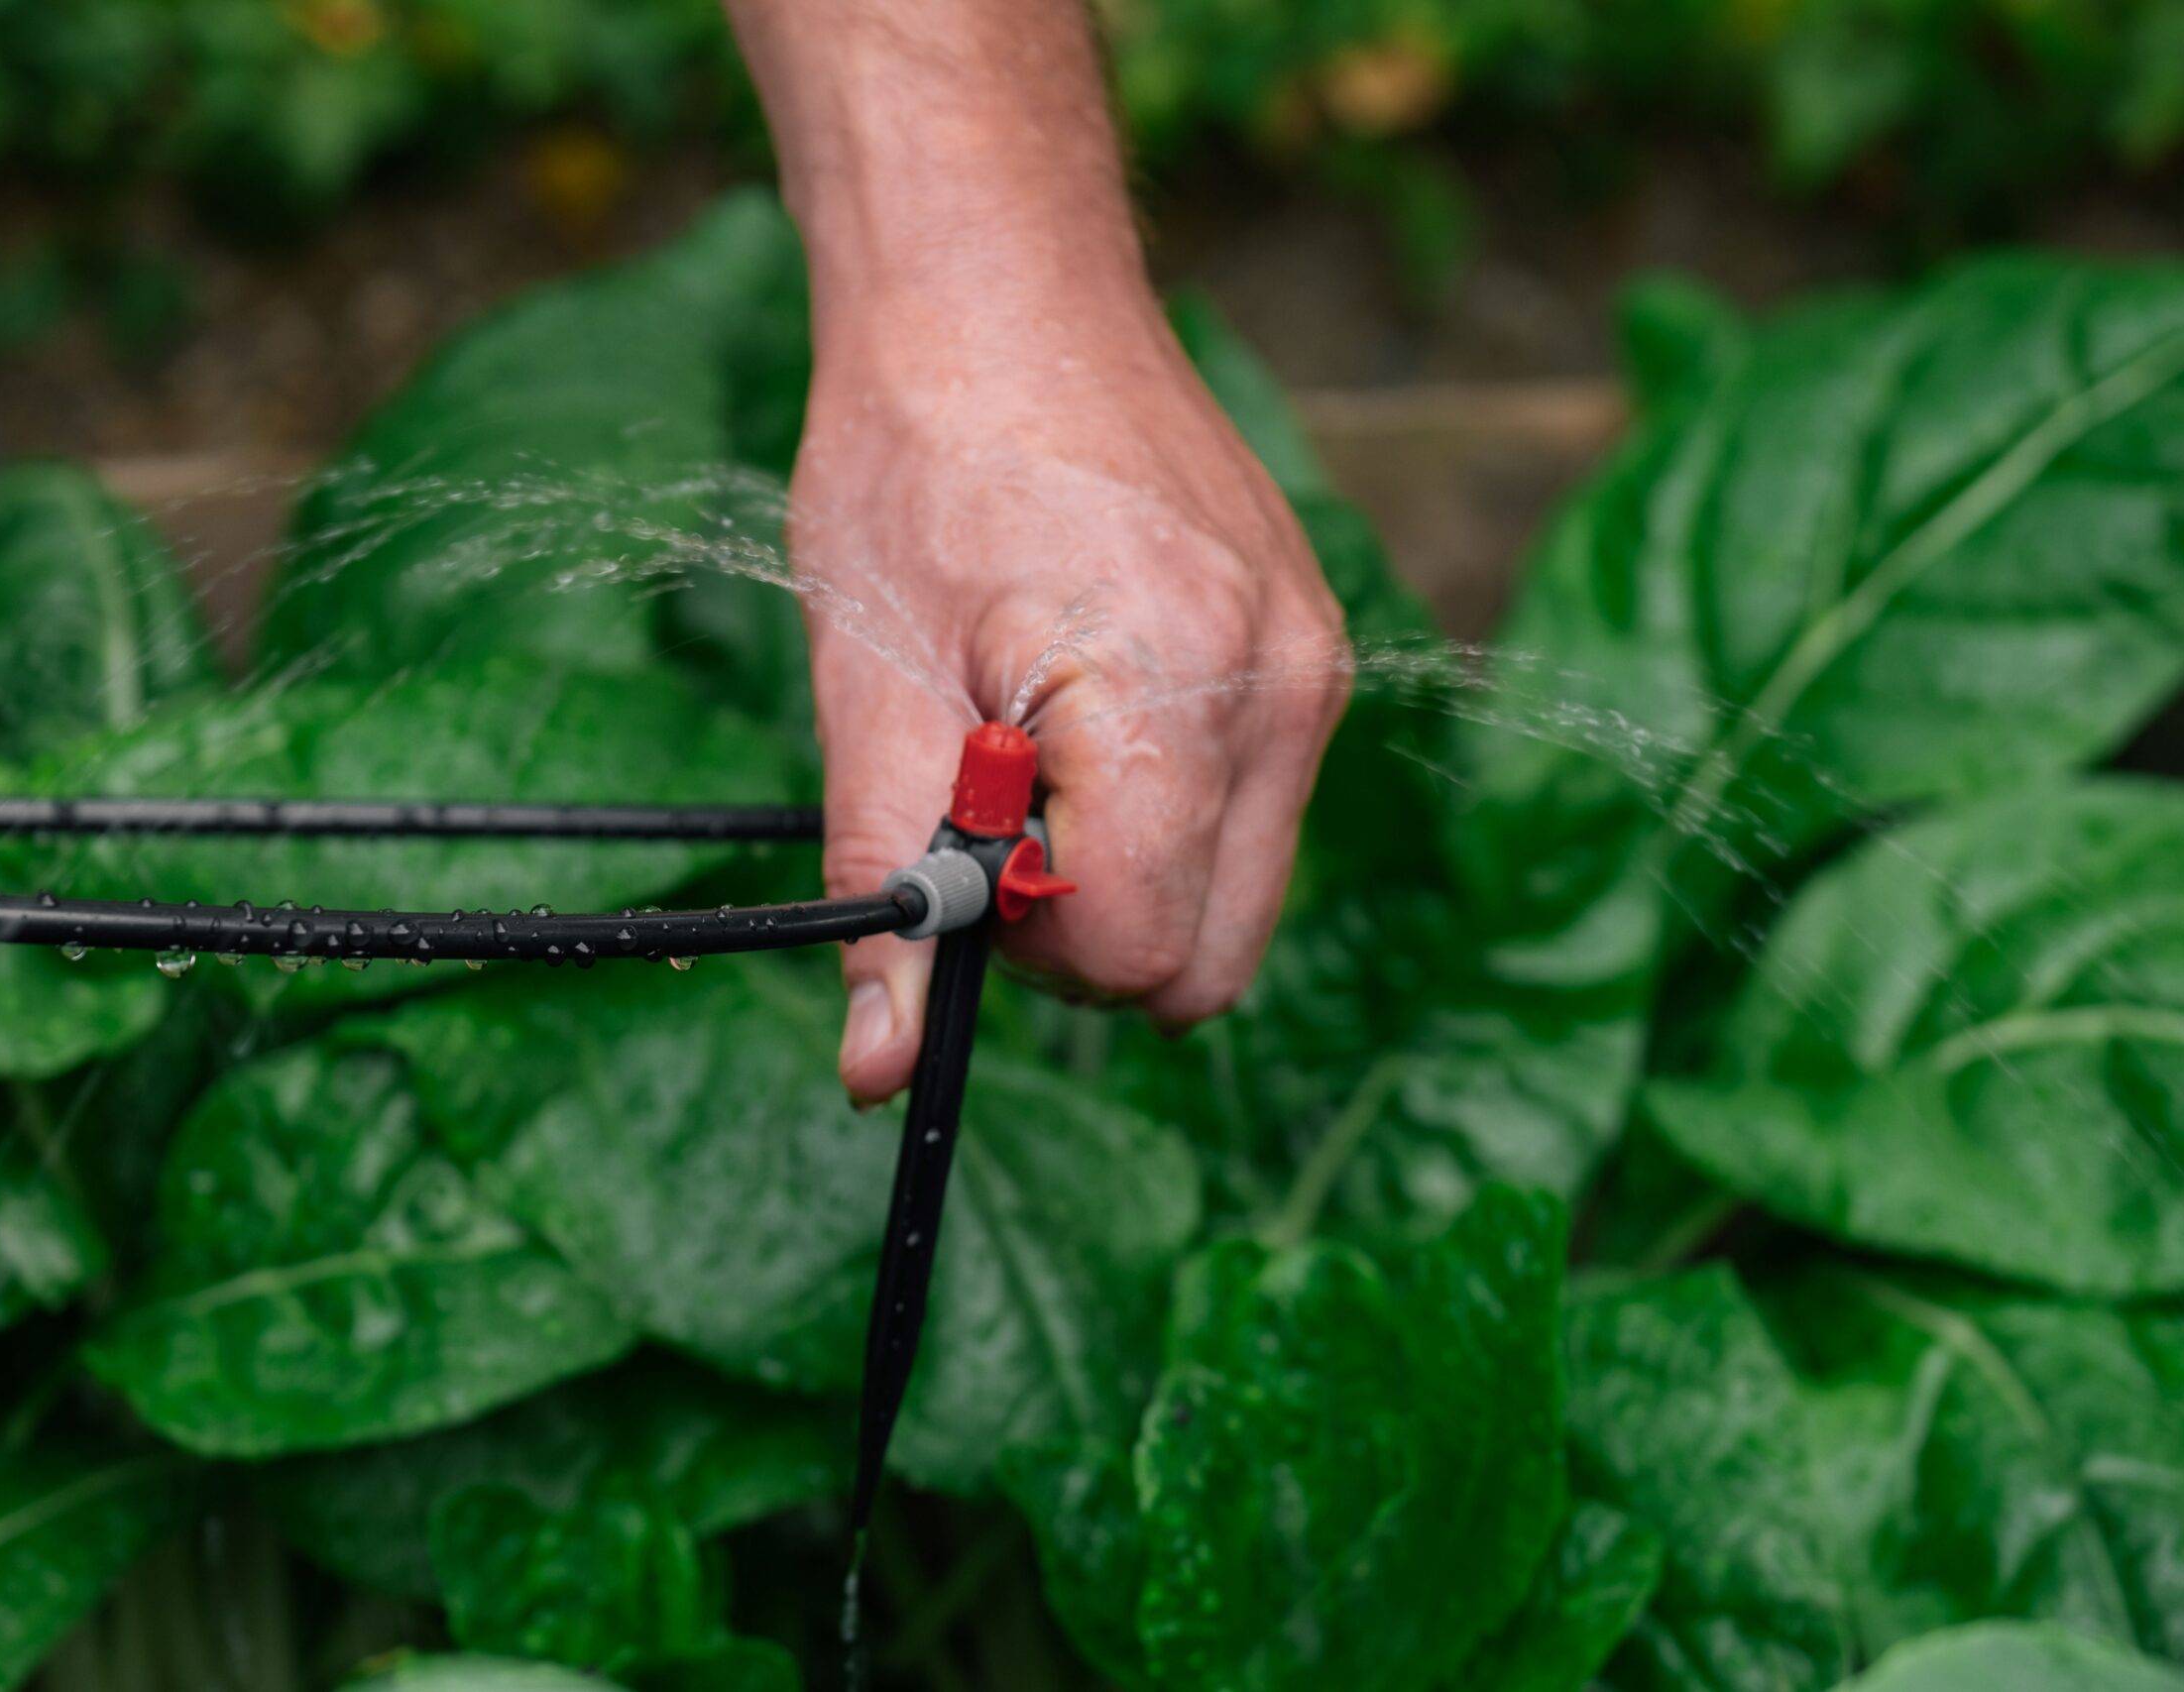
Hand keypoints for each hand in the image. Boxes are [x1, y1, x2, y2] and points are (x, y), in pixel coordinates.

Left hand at [794, 295, 1348, 1102]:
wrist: (1000, 286)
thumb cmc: (918, 457)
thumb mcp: (868, 682)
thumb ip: (887, 883)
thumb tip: (880, 1068)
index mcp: (1178, 693)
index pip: (1134, 952)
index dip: (1023, 940)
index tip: (959, 840)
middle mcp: (1284, 690)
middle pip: (1210, 962)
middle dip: (1084, 934)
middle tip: (991, 813)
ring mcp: (1315, 668)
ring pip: (1236, 900)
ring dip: (1124, 870)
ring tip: (1034, 742)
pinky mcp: (1312, 650)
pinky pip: (1252, 815)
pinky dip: (1163, 810)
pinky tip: (1086, 707)